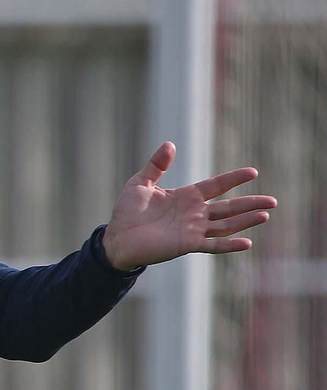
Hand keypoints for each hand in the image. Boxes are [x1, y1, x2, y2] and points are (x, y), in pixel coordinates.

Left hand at [101, 141, 277, 270]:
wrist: (117, 237)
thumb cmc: (127, 211)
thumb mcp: (140, 183)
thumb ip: (156, 166)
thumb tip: (170, 144)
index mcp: (186, 196)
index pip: (216, 186)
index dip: (234, 179)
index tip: (253, 172)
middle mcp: (194, 213)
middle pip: (228, 207)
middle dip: (250, 203)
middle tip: (273, 201)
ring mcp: (193, 230)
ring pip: (226, 225)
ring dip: (245, 221)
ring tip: (265, 215)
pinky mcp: (187, 245)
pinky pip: (212, 245)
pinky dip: (229, 245)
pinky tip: (247, 243)